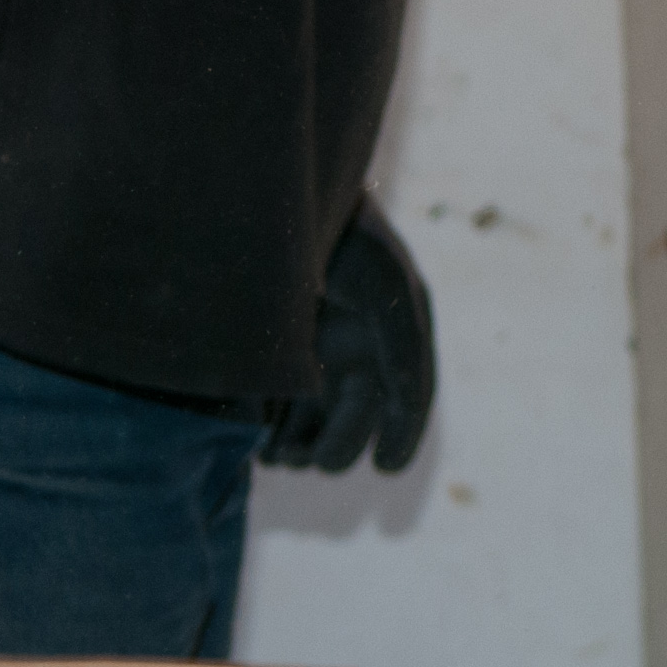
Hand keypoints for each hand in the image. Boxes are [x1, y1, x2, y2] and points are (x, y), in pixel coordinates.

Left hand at [262, 205, 436, 474]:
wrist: (280, 197)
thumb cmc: (347, 239)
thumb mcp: (389, 294)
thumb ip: (407, 356)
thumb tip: (406, 417)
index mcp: (392, 329)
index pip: (404, 395)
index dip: (400, 436)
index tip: (384, 468)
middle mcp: (355, 342)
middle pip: (356, 414)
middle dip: (340, 445)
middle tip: (315, 464)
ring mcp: (311, 345)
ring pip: (314, 416)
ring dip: (303, 444)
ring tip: (280, 458)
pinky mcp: (269, 348)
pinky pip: (276, 402)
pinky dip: (272, 428)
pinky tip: (259, 443)